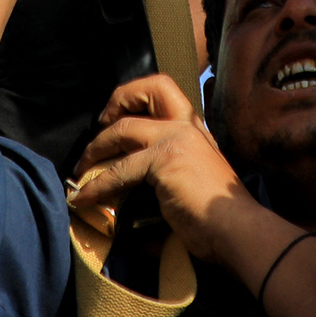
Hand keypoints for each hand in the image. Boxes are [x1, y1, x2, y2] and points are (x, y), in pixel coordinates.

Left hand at [69, 74, 259, 256]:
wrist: (236, 228)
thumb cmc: (219, 216)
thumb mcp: (194, 179)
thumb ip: (167, 170)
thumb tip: (130, 186)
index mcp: (196, 130)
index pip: (165, 91)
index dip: (135, 96)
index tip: (115, 117)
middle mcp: (187, 126)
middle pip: (151, 88)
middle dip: (117, 100)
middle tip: (98, 126)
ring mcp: (175, 139)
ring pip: (122, 130)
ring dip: (94, 150)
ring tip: (80, 171)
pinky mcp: (164, 160)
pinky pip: (118, 169)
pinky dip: (97, 186)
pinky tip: (84, 199)